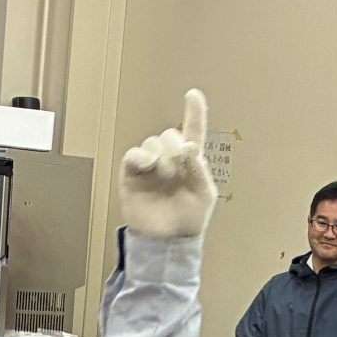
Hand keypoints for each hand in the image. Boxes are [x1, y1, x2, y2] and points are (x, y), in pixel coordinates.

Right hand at [119, 88, 216, 240]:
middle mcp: (169, 159)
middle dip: (175, 148)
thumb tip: (188, 145)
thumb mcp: (204, 194)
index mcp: (190, 161)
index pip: (193, 131)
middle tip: (176, 170)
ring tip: (165, 176)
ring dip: (161, 155)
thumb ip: (199, 168)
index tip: (193, 95)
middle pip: (169, 135)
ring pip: (153, 142)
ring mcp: (150, 166)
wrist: (167, 241)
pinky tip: (148, 165)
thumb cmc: (189, 219)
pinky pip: (134, 154)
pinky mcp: (132, 174)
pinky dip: (141, 156)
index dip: (194, 113)